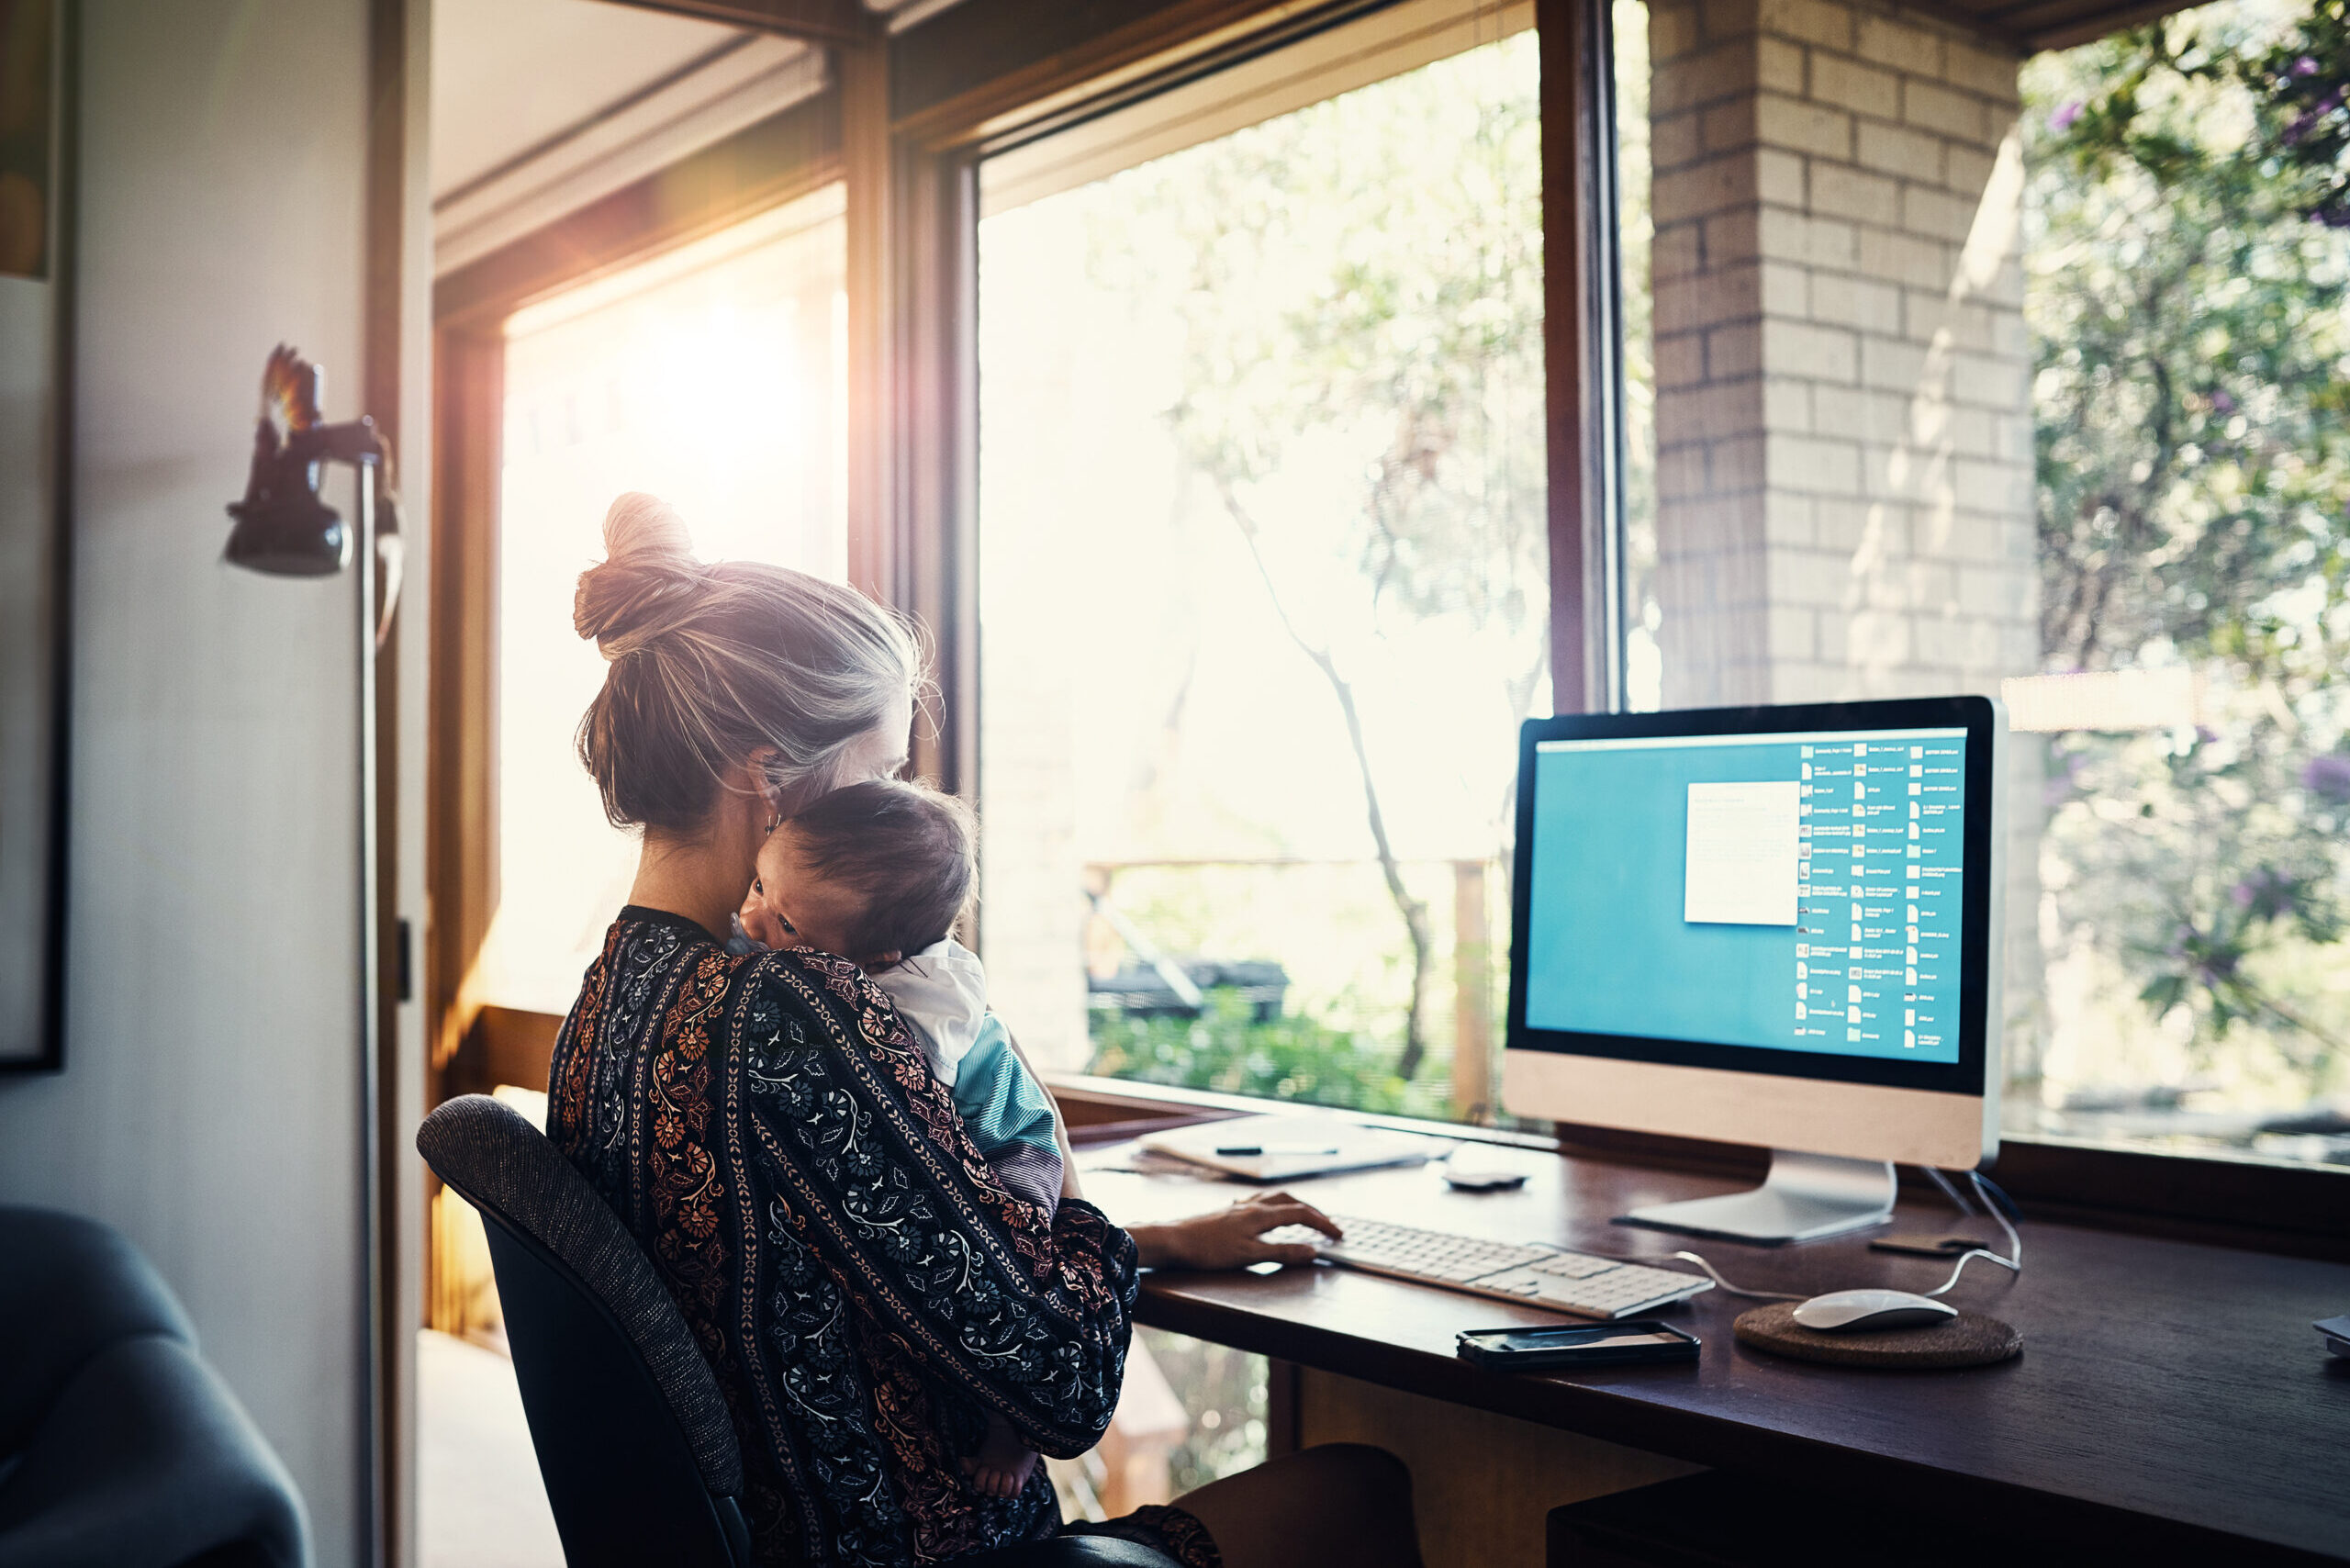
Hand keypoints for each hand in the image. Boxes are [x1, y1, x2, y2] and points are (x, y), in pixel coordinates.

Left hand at [1129, 1190, 1342, 1270]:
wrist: (1173, 1240)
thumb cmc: (1208, 1250)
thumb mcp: (1249, 1256)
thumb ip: (1282, 1253)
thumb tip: (1313, 1251)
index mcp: (1261, 1215)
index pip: (1301, 1214)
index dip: (1323, 1224)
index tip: (1339, 1235)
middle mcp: (1252, 1206)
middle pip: (1291, 1201)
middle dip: (1313, 1212)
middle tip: (1328, 1225)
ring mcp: (1238, 1208)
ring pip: (1274, 1199)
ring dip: (1294, 1205)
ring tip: (1305, 1216)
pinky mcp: (1227, 1213)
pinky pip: (1258, 1203)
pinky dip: (1274, 1207)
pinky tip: (1267, 1215)